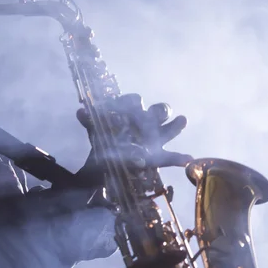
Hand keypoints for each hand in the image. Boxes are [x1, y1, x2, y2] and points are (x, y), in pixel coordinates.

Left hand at [76, 94, 192, 185]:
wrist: (103, 165)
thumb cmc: (103, 141)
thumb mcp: (95, 130)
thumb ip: (89, 121)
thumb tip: (80, 111)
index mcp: (132, 113)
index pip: (135, 101)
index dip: (131, 102)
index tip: (127, 107)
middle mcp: (146, 123)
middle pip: (158, 111)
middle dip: (159, 111)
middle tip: (158, 113)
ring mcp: (154, 139)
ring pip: (168, 130)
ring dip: (175, 126)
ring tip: (181, 120)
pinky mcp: (157, 157)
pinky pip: (170, 157)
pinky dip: (179, 158)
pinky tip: (188, 159)